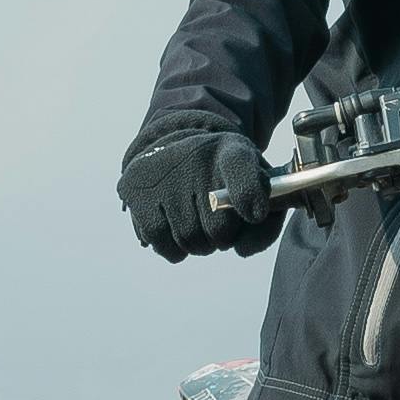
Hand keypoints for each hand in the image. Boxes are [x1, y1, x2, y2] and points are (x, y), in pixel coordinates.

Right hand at [122, 122, 277, 260]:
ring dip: (198, 244)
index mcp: (233, 150)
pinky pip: (161, 242)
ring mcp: (162, 170)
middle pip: (218, 226)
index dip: (247, 192)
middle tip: (218, 222)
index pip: (239, 165)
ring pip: (189, 238)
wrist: (179, 156)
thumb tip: (240, 250)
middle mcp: (195, 154)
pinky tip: (176, 229)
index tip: (255, 214)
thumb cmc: (225, 183)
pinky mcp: (134, 188)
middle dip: (223, 236)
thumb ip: (265, 225)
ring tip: (197, 223)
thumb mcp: (256, 192)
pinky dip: (173, 249)